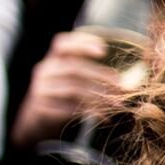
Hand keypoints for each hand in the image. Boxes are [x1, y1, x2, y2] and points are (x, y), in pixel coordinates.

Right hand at [10, 32, 132, 145]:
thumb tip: (126, 81)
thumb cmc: (64, 97)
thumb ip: (91, 74)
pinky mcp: (41, 108)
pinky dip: (89, 112)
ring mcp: (40, 89)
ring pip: (73, 89)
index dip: (81, 43)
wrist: (38, 121)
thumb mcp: (73, 80)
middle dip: (101, 76)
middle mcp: (45, 70)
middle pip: (74, 68)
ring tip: (118, 104)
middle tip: (122, 86)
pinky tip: (104, 116)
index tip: (104, 50)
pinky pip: (68, 109)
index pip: (62, 44)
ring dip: (99, 96)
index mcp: (54, 59)